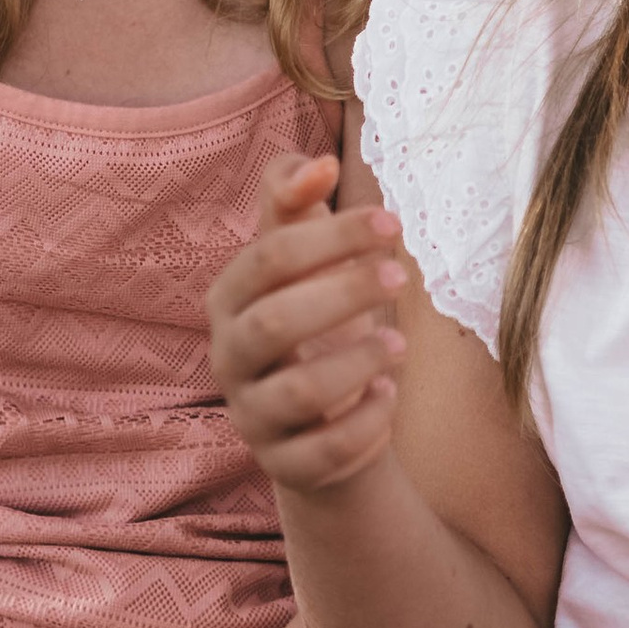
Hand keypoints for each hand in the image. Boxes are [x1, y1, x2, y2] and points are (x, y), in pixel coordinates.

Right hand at [208, 153, 406, 494]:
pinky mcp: (285, 466)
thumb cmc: (316, 325)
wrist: (322, 422)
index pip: (267, 258)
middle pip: (273, 323)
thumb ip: (297, 202)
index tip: (391, 221)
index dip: (328, 235)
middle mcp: (229, 357)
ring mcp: (253, 416)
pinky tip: (388, 395)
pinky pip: (323, 451)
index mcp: (229, 299)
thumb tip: (317, 161)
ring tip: (400, 346)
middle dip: (342, 293)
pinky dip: (364, 422)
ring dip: (358, 361)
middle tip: (399, 275)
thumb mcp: (304, 261)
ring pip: (298, 392)